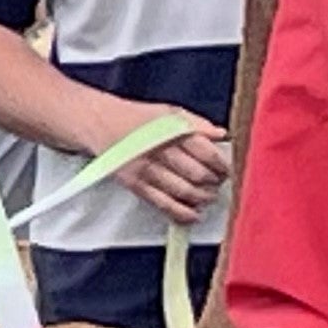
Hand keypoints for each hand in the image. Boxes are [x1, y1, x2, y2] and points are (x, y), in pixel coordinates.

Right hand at [109, 107, 229, 227]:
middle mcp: (160, 151)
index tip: (226, 169)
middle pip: (198, 175)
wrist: (101, 124)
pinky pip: (165, 205)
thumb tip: (222, 135)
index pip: (206, 152)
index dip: (221, 165)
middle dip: (214, 183)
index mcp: (172, 131)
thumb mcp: (168, 112)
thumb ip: (196, 124)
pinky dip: (183, 213)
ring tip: (208, 196)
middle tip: (218, 183)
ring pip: (185, 192)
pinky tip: (194, 215)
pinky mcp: (137, 186)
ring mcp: (148, 170)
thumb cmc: (137, 118)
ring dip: (202, 198)